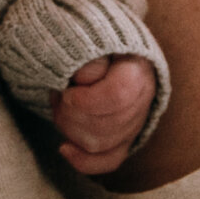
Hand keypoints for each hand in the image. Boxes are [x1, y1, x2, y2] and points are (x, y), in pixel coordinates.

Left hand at [52, 53, 158, 178]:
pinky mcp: (124, 139)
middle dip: (70, 114)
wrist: (109, 48)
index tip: (67, 92)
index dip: (85, 101)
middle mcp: (142, 101)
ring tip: (60, 105)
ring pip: (99, 144)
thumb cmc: (96, 42)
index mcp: (137, 71)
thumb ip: (89, 55)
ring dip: (68, 128)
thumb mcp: (92, 37)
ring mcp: (134, 124)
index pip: (117, 97)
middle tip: (58, 94)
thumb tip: (83, 79)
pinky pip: (109, 160)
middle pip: (104, 127)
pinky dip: (84, 161)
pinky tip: (64, 148)